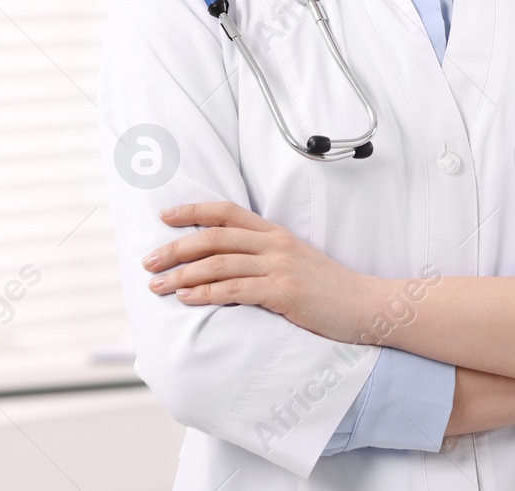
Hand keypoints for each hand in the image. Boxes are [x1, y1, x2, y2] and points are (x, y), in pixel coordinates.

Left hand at [142, 201, 374, 343]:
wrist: (366, 305)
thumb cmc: (329, 290)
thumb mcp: (296, 264)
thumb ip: (264, 259)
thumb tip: (223, 266)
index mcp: (277, 234)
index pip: (228, 212)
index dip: (193, 210)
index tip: (164, 216)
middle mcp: (277, 245)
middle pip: (215, 237)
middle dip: (176, 248)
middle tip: (148, 262)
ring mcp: (281, 267)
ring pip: (220, 263)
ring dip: (182, 274)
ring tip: (157, 286)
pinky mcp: (284, 292)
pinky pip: (236, 289)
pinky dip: (206, 293)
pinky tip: (186, 298)